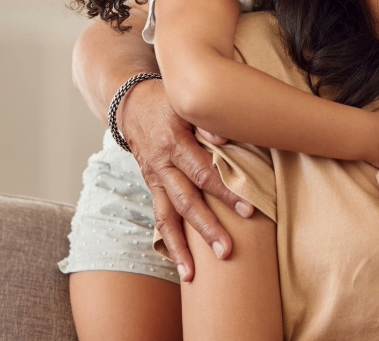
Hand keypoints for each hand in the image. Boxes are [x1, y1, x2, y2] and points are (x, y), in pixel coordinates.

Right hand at [118, 79, 254, 281]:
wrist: (130, 104)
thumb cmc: (167, 101)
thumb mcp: (184, 102)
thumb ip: (206, 121)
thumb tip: (225, 139)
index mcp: (174, 143)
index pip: (203, 172)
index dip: (225, 192)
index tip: (247, 210)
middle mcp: (162, 166)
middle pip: (186, 202)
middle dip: (206, 229)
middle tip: (226, 251)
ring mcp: (154, 179)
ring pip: (167, 217)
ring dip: (181, 247)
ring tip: (192, 275)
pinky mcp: (152, 187)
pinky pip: (160, 217)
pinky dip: (169, 241)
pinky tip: (180, 263)